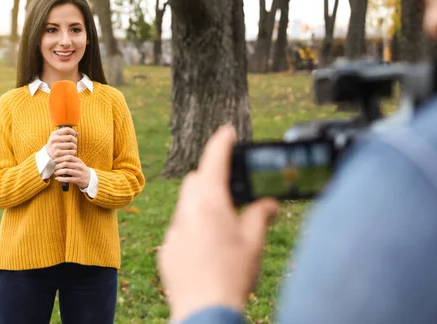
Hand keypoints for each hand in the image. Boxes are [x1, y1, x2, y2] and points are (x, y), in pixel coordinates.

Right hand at [46, 127, 77, 159]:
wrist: (48, 155)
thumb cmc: (55, 144)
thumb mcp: (58, 137)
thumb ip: (67, 134)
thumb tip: (77, 133)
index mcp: (54, 134)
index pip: (67, 129)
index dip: (73, 132)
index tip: (74, 135)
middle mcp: (54, 139)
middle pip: (71, 137)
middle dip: (75, 140)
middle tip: (74, 142)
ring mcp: (55, 146)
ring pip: (72, 145)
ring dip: (75, 146)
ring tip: (73, 147)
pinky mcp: (58, 153)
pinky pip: (71, 152)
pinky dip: (74, 152)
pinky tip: (71, 152)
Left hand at [54, 155, 90, 188]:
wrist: (90, 179)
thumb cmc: (81, 170)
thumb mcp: (78, 163)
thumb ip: (71, 161)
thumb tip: (59, 159)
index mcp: (78, 161)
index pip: (69, 157)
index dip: (61, 158)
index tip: (55, 160)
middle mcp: (79, 166)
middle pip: (66, 164)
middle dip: (58, 166)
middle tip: (54, 168)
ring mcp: (79, 173)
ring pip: (66, 171)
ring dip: (59, 172)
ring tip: (55, 173)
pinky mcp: (78, 180)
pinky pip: (68, 179)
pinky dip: (61, 179)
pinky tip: (57, 178)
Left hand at [157, 125, 279, 321]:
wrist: (204, 311)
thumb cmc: (231, 276)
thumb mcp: (254, 243)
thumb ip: (261, 216)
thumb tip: (269, 203)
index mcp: (210, 204)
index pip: (214, 160)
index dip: (221, 142)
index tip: (227, 131)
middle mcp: (187, 212)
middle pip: (195, 180)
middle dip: (210, 175)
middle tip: (229, 185)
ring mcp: (174, 231)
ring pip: (185, 203)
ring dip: (200, 202)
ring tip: (222, 219)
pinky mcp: (168, 250)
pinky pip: (179, 227)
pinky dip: (192, 225)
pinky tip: (207, 245)